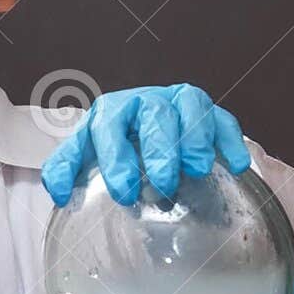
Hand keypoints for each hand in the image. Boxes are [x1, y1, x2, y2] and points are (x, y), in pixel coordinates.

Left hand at [41, 83, 250, 207]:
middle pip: (155, 114)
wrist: (143, 129)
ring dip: (195, 138)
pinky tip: (235, 164)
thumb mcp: (86, 153)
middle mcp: (146, 102)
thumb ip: (67, 167)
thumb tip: (58, 191)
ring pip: (191, 108)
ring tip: (197, 169)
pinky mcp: (209, 113)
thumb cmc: (114, 145)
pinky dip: (229, 140)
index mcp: (112, 112)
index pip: (110, 127)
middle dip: (160, 149)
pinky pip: (223, 120)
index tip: (123, 191)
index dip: (116, 158)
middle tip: (164, 182)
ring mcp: (179, 103)